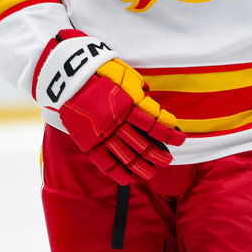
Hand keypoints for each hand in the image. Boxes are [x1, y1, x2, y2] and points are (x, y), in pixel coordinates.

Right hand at [33, 30, 185, 184]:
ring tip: (153, 172)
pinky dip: (119, 173)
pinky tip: (130, 179)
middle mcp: (117, 121)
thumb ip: (140, 92)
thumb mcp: (127, 76)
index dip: (170, 133)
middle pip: (143, 144)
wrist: (70, 75)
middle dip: (159, 155)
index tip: (180, 138)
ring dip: (143, 167)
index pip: (155, 124)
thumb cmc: (103, 72)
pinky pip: (105, 163)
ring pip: (127, 156)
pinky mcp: (88, 141)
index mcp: (129, 104)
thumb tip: (151, 105)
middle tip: (168, 160)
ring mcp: (102, 133)